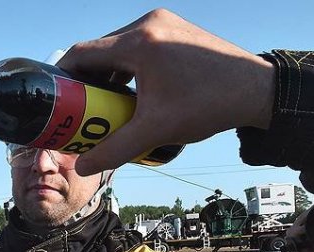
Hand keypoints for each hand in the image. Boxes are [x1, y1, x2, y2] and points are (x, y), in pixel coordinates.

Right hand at [57, 9, 275, 174]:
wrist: (257, 90)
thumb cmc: (209, 105)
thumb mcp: (155, 130)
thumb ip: (114, 149)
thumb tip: (82, 166)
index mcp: (139, 42)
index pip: (82, 54)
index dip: (63, 78)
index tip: (57, 100)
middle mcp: (148, 23)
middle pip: (99, 51)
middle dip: (87, 81)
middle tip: (82, 110)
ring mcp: (163, 22)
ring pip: (119, 48)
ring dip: (109, 75)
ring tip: (108, 105)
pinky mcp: (175, 28)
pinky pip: (138, 45)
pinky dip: (129, 68)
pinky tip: (134, 93)